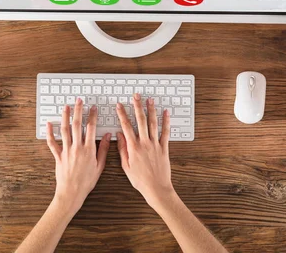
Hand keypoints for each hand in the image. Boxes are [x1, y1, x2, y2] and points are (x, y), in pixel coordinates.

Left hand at [46, 99, 110, 213]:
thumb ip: (104, 149)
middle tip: (79, 101)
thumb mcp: (100, 166)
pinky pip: (52, 143)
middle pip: (77, 125)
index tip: (93, 108)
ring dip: (65, 117)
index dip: (92, 116)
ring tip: (66, 107)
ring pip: (64, 130)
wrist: (71, 192)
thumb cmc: (87, 181)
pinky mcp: (58, 156)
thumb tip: (108, 136)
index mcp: (89, 150)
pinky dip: (50, 133)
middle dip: (78, 111)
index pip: (91, 128)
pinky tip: (49, 124)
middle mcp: (77, 147)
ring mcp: (66, 151)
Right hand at [116, 93, 174, 209]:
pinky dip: (166, 122)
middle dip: (137, 106)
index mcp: (133, 147)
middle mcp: (144, 143)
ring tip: (150, 100)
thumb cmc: (140, 180)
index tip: (119, 105)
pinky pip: (166, 132)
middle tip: (136, 96)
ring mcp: (155, 144)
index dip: (122, 114)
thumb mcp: (126, 166)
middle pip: (140, 120)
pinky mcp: (164, 148)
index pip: (126, 126)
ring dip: (151, 110)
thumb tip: (119, 135)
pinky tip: (166, 113)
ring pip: (153, 123)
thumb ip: (122, 149)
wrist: (156, 188)